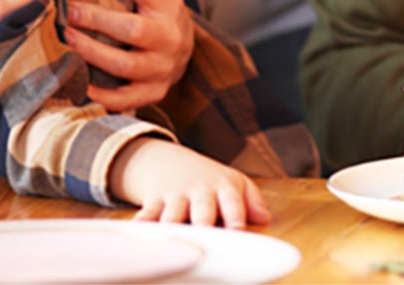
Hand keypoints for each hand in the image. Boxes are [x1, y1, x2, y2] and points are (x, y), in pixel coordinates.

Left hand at [65, 0, 193, 110]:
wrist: (181, 45)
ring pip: (125, 65)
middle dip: (95, 19)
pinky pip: (126, 98)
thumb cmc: (154, 8)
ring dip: (91, 53)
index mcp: (169, 0)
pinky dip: (101, 93)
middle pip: (132, 28)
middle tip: (65, 11)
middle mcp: (171, 34)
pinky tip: (79, 80)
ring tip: (66, 40)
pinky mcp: (155, 91)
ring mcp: (164, 66)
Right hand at [111, 137, 270, 227]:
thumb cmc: (210, 181)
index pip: (233, 202)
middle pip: (202, 210)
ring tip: (172, 241)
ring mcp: (176, 196)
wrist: (173, 163)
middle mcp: (200, 192)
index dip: (235, 216)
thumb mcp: (234, 183)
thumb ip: (251, 201)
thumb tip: (265, 218)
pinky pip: (146, 215)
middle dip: (203, 224)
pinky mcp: (154, 202)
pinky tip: (138, 234)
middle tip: (204, 239)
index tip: (237, 231)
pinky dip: (141, 224)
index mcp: (224, 187)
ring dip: (172, 226)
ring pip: (173, 214)